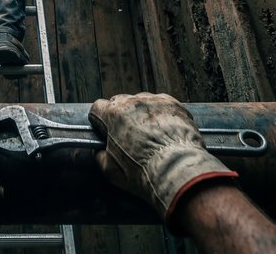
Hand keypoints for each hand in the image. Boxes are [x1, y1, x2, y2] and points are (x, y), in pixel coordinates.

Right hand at [88, 93, 236, 223]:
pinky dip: (162, 116)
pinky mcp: (173, 104)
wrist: (177, 171)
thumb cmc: (144, 173)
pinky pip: (162, 106)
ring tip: (151, 136)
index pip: (98, 108)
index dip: (100, 120)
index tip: (105, 130)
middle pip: (120, 103)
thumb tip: (100, 150)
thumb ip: (99, 155)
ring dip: (142, 115)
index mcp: (113, 115)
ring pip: (142, 103)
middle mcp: (132, 102)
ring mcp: (154, 101)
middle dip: (122, 117)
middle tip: (130, 137)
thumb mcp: (110, 171)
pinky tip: (166, 132)